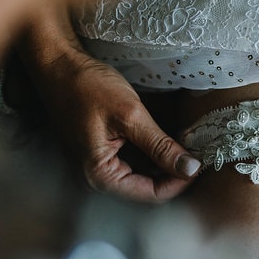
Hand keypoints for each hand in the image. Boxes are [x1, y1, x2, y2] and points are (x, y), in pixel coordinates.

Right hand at [35, 50, 199, 203]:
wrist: (57, 65)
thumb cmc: (87, 87)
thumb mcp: (130, 115)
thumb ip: (161, 146)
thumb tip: (190, 169)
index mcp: (100, 175)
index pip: (151, 194)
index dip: (179, 182)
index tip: (201, 163)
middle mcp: (98, 177)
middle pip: (147, 186)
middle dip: (174, 172)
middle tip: (199, 152)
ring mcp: (99, 164)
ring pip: (143, 173)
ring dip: (166, 162)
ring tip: (188, 144)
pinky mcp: (103, 150)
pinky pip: (134, 159)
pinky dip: (153, 151)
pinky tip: (170, 138)